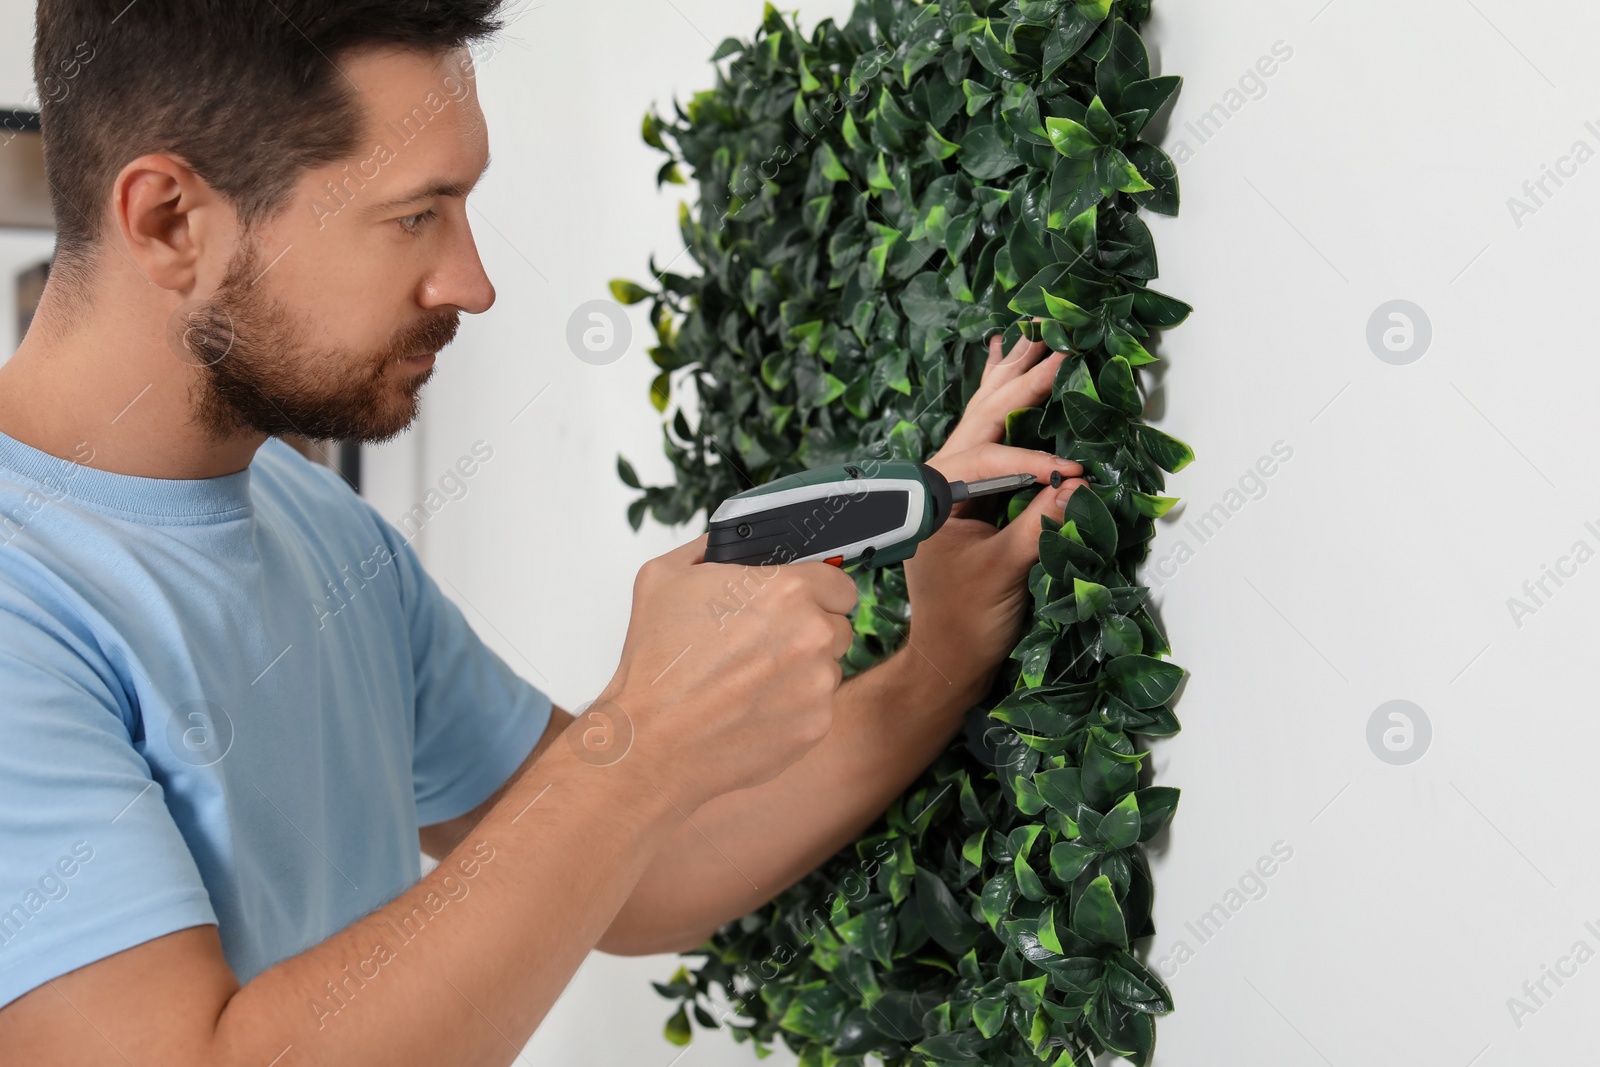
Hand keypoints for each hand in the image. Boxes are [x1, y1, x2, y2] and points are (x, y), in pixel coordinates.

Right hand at [596, 533, 859, 811]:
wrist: (653, 740)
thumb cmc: (657, 663)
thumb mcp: (664, 577)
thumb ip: (707, 550)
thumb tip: (724, 544)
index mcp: (787, 590)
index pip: (840, 585)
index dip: (819, 594)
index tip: (801, 605)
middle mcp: (812, 634)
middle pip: (837, 627)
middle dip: (809, 633)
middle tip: (766, 645)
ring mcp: (818, 683)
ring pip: (828, 669)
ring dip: (802, 672)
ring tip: (751, 681)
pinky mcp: (817, 724)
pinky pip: (818, 708)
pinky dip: (794, 708)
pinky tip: (753, 709)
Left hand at [900, 326, 1089, 702]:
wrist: (948, 656)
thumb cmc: (969, 619)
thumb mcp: (1007, 572)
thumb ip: (1039, 525)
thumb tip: (1077, 484)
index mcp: (934, 495)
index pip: (989, 457)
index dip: (1036, 459)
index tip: (1077, 468)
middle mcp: (935, 481)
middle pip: (980, 418)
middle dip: (1019, 382)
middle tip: (1056, 345)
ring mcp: (947, 485)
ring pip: (979, 420)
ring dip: (1007, 381)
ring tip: (1028, 339)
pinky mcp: (963, 494)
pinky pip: (982, 437)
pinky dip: (998, 405)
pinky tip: (1000, 370)